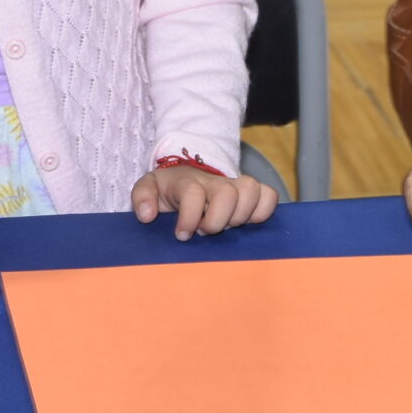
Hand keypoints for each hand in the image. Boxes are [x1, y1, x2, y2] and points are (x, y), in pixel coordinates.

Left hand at [130, 165, 276, 240]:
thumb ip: (142, 197)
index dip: (189, 218)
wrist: (188, 177)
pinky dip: (263, 211)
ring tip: (227, 228)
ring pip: (252, 190)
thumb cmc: (169, 190)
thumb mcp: (148, 188)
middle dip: (217, 220)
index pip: (193, 193)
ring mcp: (235, 186)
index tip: (182, 235)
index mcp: (187, 181)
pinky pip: (269, 196)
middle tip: (205, 231)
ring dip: (241, 215)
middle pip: (226, 193)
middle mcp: (214, 181)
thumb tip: (147, 216)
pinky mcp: (251, 193)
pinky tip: (248, 224)